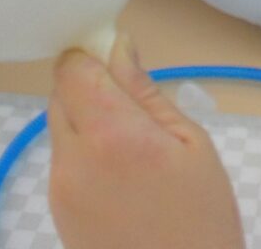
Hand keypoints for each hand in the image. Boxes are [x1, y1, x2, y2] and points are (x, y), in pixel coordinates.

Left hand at [48, 34, 245, 248]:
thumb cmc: (203, 216)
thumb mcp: (190, 143)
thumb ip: (145, 91)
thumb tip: (118, 45)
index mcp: (110, 134)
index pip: (72, 67)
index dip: (92, 54)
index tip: (119, 61)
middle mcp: (72, 158)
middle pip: (60, 93)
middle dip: (89, 85)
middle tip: (132, 103)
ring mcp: (59, 188)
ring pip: (59, 125)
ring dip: (85, 117)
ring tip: (131, 143)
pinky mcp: (57, 211)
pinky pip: (62, 158)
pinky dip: (83, 149)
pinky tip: (120, 172)